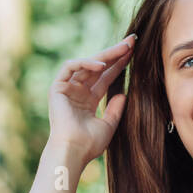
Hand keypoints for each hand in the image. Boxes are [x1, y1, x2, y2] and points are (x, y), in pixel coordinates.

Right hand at [47, 35, 133, 164]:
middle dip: (115, 53)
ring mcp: (66, 89)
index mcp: (87, 101)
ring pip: (86, 64)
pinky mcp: (57, 87)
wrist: (74, 151)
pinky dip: (85, 63)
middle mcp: (77, 92)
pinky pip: (70, 67)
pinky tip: (102, 65)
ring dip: (105, 55)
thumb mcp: (109, 125)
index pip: (106, 77)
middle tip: (132, 41)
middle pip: (98, 67)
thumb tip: (123, 94)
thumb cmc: (89, 144)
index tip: (135, 53)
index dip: (120, 64)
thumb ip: (115, 109)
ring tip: (123, 49)